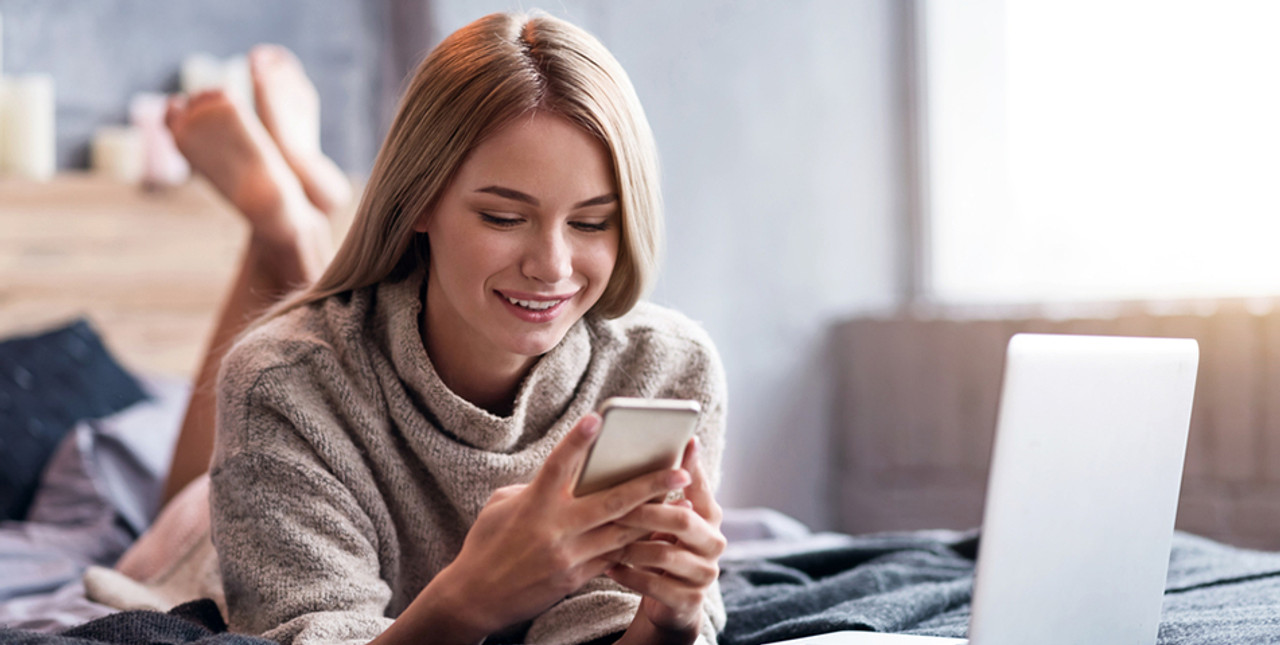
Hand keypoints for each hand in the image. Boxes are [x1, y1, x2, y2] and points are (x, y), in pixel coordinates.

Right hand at [422, 413, 693, 638]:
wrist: (476, 598)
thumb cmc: (487, 544)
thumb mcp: (502, 506)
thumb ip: (535, 487)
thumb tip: (569, 475)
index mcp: (533, 504)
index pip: (557, 465)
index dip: (577, 441)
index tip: (598, 418)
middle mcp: (554, 529)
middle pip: (611, 502)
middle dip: (650, 485)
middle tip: (681, 471)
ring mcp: (569, 556)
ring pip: (622, 532)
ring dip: (655, 516)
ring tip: (685, 503)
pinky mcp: (576, 577)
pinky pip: (615, 557)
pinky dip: (638, 543)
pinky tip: (660, 532)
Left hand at [608, 437, 725, 639]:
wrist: (669, 603)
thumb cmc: (662, 550)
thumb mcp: (665, 522)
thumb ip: (662, 495)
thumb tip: (640, 451)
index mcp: (710, 518)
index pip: (699, 488)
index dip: (692, 467)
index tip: (685, 441)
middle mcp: (714, 543)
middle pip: (682, 520)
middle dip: (646, 512)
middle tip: (616, 507)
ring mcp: (705, 574)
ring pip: (665, 555)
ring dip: (631, 547)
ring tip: (605, 541)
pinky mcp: (690, 601)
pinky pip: (655, 585)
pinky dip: (629, 575)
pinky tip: (609, 567)